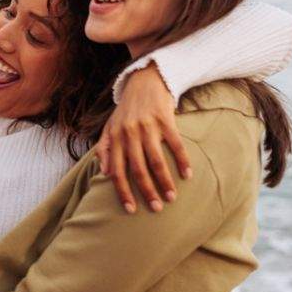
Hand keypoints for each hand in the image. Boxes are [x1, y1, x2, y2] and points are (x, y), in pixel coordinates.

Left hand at [95, 63, 192, 213]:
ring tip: (172, 197)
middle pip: (137, 169)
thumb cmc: (126, 110)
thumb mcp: (110, 127)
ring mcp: (147, 126)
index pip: (116, 171)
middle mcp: (129, 134)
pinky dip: (182, 161)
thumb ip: (104, 148)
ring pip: (156, 160)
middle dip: (146, 192)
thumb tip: (103, 172)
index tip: (130, 210)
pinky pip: (175, 144)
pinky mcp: (165, 119)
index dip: (122, 192)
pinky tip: (188, 175)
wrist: (144, 81)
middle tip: (156, 208)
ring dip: (165, 181)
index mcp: (114, 138)